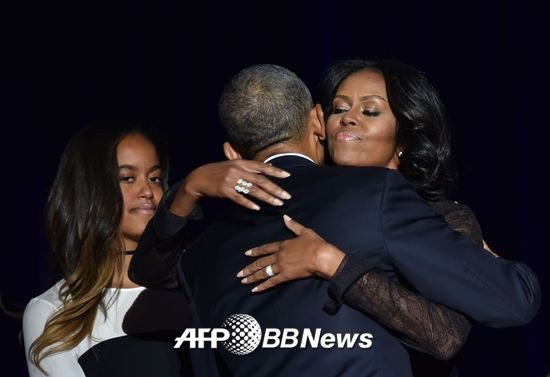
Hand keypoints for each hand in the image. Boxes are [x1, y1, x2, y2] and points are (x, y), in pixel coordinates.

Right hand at [170, 160, 291, 215]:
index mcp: (241, 163)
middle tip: (287, 196)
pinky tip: (257, 208)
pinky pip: (239, 198)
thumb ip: (250, 166)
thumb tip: (269, 166)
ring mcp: (231, 180)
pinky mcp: (225, 191)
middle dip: (275, 189)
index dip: (275, 171)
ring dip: (267, 198)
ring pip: (253, 190)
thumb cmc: (219, 171)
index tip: (287, 175)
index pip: (261, 166)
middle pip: (260, 180)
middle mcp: (237, 170)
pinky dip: (249, 204)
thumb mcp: (233, 164)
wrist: (199, 177)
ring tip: (277, 203)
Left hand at [237, 215, 344, 291]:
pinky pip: (272, 282)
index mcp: (283, 244)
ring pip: (263, 272)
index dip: (255, 251)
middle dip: (249, 268)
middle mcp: (279, 255)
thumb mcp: (305, 231)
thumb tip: (285, 217)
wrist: (321, 256)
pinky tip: (255, 289)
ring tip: (243, 281)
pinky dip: (263, 286)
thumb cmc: (315, 244)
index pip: (266, 248)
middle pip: (261, 262)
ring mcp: (281, 266)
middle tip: (239, 273)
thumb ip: (293, 225)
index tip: (246, 254)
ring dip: (252, 277)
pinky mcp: (286, 276)